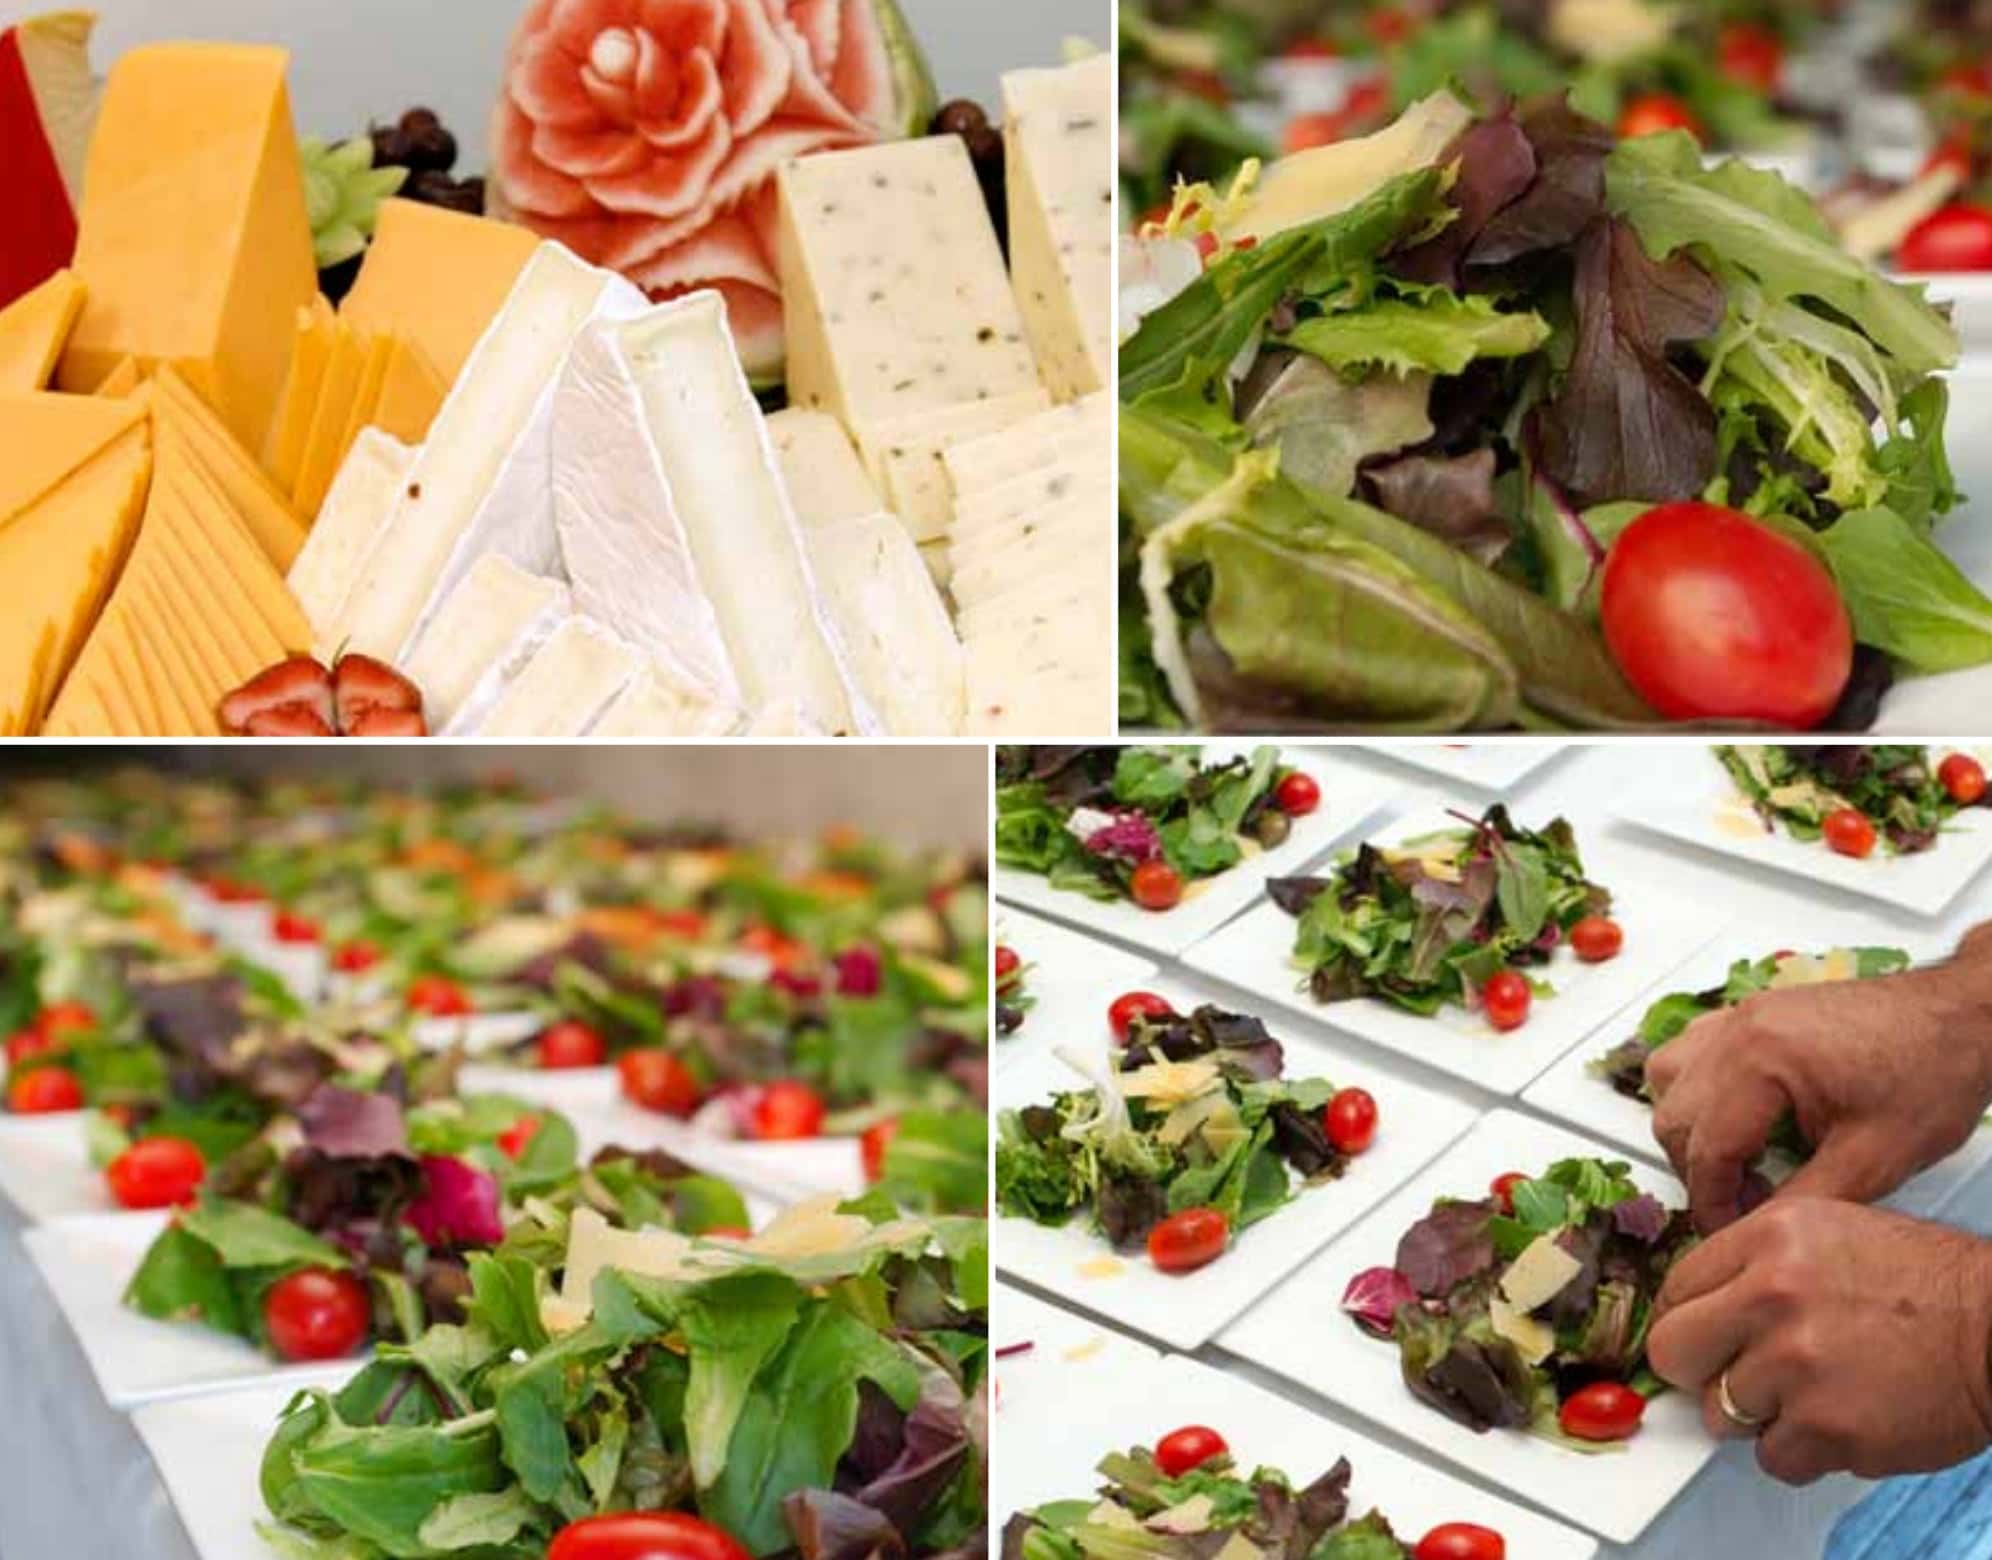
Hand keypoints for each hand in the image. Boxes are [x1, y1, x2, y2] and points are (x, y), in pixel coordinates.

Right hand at [1646, 947, 1991, 1231]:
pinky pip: (1689, 1050)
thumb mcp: (1876, 1157)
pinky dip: (1696, 1088)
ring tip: (1735, 1160)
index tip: (1731, 1232)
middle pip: (1674, 1117)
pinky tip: (1734, 1113)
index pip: (1706, 1149)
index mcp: (1761, 1061)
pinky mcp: (1751, 1012)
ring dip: (1689, 1128)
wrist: (1965, 1017)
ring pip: (1667, 1080)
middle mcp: (1737, 1030)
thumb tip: (1756, 1233)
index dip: (1713, 1203)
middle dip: (1699, 1171)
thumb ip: (1806, 1200)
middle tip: (1743, 1203)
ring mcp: (1740, 1016)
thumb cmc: (1933, 1073)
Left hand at [1646, 1198, 1991, 1485]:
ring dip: (1757, 1414)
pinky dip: (1799, 1451)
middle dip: (1697, 1369)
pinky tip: (1835, 1420)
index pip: (1675, 1287)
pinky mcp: (1829, 1428)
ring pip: (1722, 1414)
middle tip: (1731, 1373)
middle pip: (1674, 1351)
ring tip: (1808, 1392)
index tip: (1702, 1336)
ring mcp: (1797, 1365)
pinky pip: (1773, 1458)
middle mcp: (1772, 1296)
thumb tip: (1702, 1300)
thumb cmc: (1926, 1282)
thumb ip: (1755, 1259)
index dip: (1687, 1318)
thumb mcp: (1826, 1229)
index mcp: (1768, 1237)